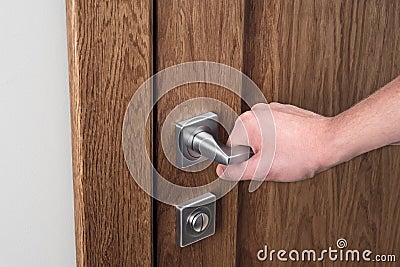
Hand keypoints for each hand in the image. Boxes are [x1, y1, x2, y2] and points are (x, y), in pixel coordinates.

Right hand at [216, 103, 335, 181]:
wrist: (331, 142)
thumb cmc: (303, 153)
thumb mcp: (264, 170)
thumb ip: (237, 171)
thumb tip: (222, 171)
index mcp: (247, 123)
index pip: (232, 149)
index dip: (244, 163)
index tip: (259, 165)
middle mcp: (257, 112)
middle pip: (245, 142)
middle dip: (257, 155)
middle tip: (274, 161)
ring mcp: (271, 109)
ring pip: (259, 137)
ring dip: (268, 148)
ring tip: (285, 153)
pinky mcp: (283, 111)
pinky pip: (272, 130)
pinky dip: (278, 140)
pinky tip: (291, 147)